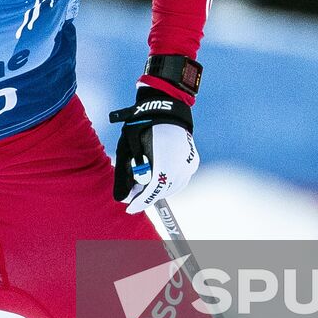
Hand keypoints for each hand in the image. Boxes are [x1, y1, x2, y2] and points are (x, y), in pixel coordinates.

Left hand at [108, 86, 198, 213]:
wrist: (164, 109)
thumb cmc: (142, 127)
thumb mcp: (127, 149)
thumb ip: (125, 175)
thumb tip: (123, 198)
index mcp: (165, 160)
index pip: (153, 190)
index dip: (141, 202)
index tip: (129, 208)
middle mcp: (182, 164)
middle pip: (163, 190)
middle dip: (147, 195)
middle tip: (133, 196)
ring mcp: (190, 164)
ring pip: (173, 187)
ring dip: (158, 189)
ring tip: (143, 184)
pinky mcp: (193, 162)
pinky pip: (180, 180)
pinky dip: (168, 182)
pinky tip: (157, 177)